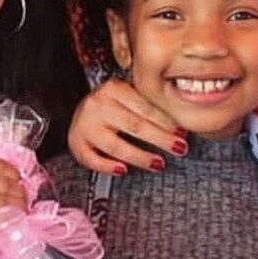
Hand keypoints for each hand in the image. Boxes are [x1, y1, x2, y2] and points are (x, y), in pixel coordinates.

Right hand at [67, 78, 181, 174]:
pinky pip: (92, 159)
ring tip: (158, 163)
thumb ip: (147, 105)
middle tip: (179, 148)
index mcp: (113, 89)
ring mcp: (85, 125)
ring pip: (116, 145)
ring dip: (140, 157)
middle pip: (134, 125)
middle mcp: (97, 105)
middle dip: (160, 139)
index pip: (144, 107)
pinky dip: (107, 166)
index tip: (182, 132)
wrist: (81, 109)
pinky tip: (123, 170)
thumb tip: (179, 123)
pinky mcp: (76, 143)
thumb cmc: (111, 104)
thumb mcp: (127, 95)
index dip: (166, 122)